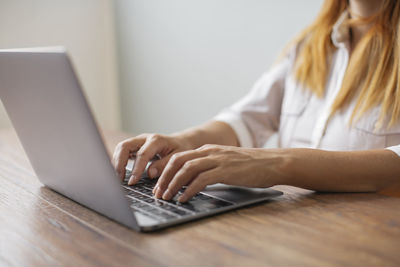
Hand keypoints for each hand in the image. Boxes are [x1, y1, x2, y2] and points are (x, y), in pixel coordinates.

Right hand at [113, 133, 192, 184]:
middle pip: (125, 146)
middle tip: (118, 180)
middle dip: (119, 163)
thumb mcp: (178, 157)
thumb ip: (164, 165)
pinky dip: (118, 161)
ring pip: (121, 148)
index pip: (142, 154)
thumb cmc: (181, 150)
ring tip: (117, 178)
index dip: (136, 168)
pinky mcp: (135, 146)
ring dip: (116, 162)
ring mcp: (138, 141)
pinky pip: (122, 151)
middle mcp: (144, 138)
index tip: (132, 182)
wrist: (180, 142)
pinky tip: (118, 173)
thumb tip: (150, 173)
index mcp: (156, 140)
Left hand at [153, 144, 287, 201]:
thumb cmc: (251, 166)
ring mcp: (218, 160)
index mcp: (208, 150)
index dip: (166, 171)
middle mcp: (210, 152)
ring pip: (186, 169)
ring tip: (166, 197)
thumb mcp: (226, 163)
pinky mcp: (225, 171)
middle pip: (178, 161)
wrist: (273, 162)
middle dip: (164, 177)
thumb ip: (209, 168)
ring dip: (173, 184)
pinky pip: (201, 180)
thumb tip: (192, 182)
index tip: (159, 185)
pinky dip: (189, 190)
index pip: (179, 158)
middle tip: (157, 192)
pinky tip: (183, 199)